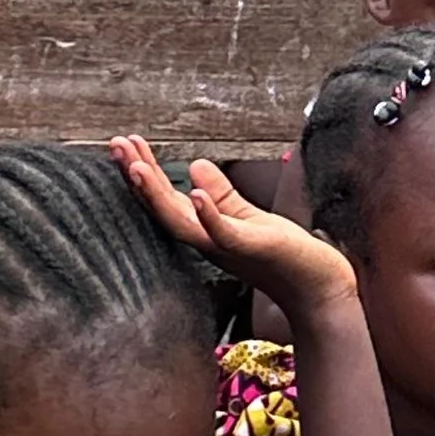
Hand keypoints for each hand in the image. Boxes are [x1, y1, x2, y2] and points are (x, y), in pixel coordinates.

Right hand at [112, 134, 359, 321]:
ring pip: (183, 223)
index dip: (143, 172)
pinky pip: (225, 234)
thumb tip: (196, 164)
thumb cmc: (285, 255)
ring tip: (138, 168)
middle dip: (138, 177)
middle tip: (116, 146)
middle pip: (162, 208)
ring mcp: (227, 247)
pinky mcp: (253, 249)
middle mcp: (207, 241)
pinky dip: (209, 216)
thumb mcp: (248, 217)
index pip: (165, 198)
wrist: (318, 290)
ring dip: (158, 196)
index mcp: (204, 229)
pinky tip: (195, 193)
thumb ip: (221, 194)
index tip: (124, 145)